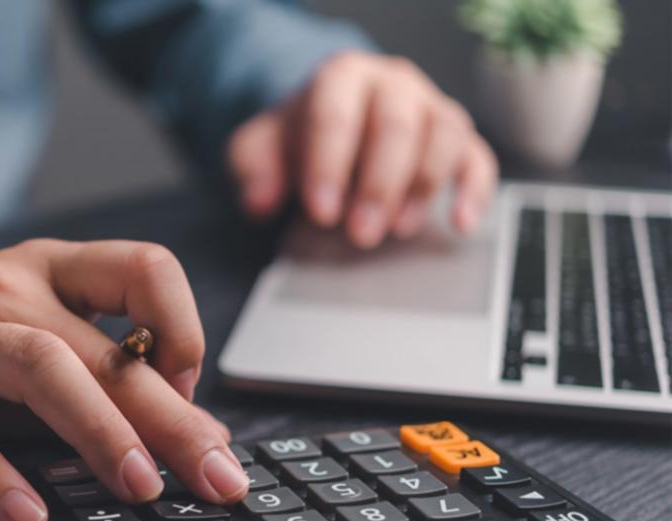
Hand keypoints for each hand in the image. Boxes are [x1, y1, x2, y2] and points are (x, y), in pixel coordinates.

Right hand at [0, 240, 246, 520]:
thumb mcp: (28, 334)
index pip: (142, 269)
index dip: (182, 328)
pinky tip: (28, 515)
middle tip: (214, 473)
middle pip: (99, 346)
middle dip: (167, 415)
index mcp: (47, 270)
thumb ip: (100, 375)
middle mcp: (3, 290)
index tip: (191, 392)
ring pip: (36, 369)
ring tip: (139, 486)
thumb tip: (195, 434)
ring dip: (98, 430)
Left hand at [228, 51, 497, 248]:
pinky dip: (474, 190)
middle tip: (360, 234)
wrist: (330, 124)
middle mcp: (392, 84)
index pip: (336, 114)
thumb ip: (252, 169)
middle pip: (395, 125)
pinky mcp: (457, 138)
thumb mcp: (260, 148)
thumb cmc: (298, 138)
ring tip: (398, 229)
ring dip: (423, 187)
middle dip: (379, 185)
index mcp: (340, 77)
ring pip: (443, 135)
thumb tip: (259, 202)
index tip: (321, 213)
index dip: (329, 165)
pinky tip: (461, 223)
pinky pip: (477, 157)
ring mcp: (430, 107)